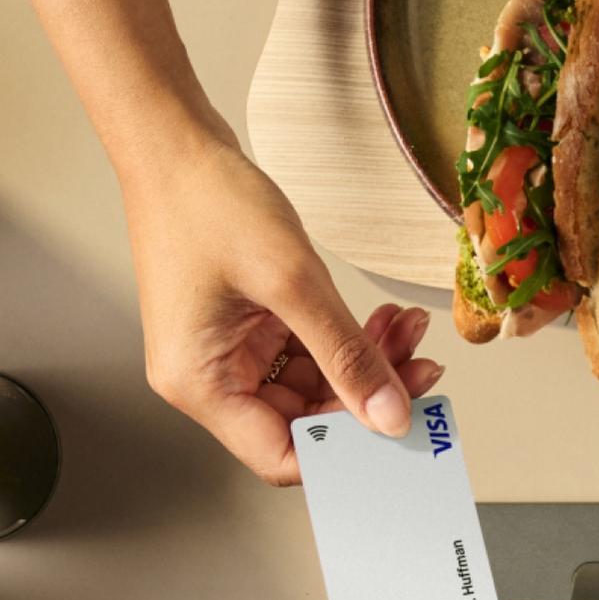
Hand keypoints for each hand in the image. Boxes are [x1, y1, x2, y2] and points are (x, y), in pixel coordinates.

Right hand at [121, 122, 441, 483]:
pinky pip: (306, 351)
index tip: (401, 424)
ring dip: (365, 362)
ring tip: (408, 332)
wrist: (176, 143)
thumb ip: (347, 355)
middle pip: (303, 422)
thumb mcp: (292, 281)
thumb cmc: (208, 201)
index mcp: (200, 385)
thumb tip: (390, 416)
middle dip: (367, 397)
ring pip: (314, 385)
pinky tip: (384, 320)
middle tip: (422, 371)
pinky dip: (346, 338)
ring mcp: (226, 352)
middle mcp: (207, 379)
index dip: (346, 447)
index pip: (282, 456)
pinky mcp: (245, 327)